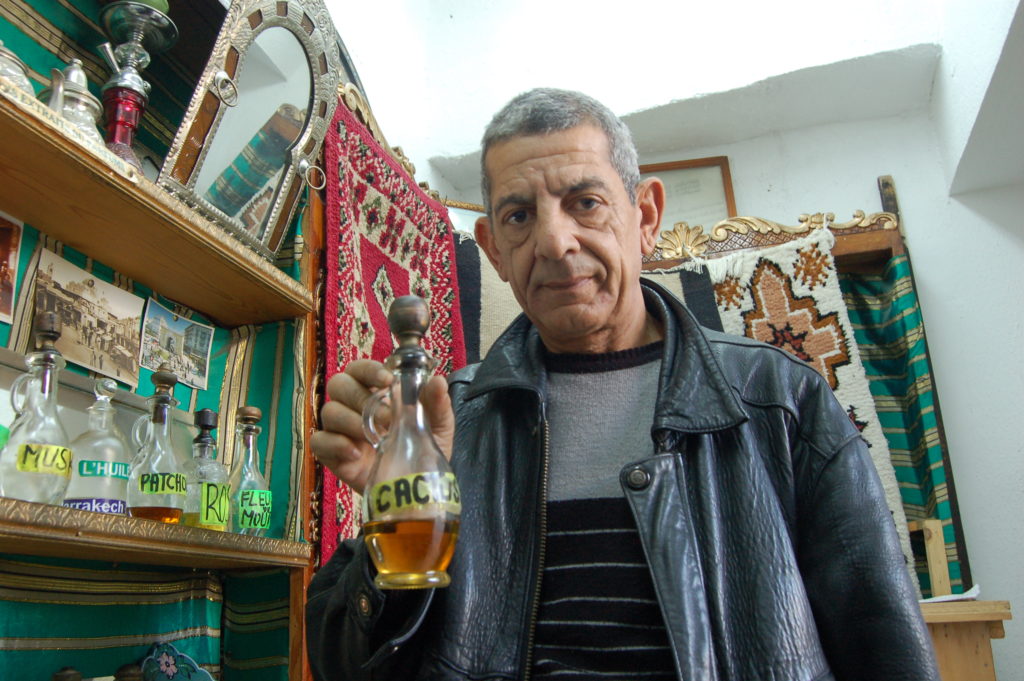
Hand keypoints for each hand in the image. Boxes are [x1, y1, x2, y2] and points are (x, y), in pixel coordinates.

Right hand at [310, 359, 454, 494]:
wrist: (415, 488)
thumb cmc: (422, 449)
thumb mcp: (438, 426)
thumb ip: (437, 403)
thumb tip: (437, 381)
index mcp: (376, 392)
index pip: (360, 369)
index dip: (369, 370)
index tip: (388, 380)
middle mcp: (354, 406)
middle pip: (339, 384)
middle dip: (361, 397)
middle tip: (388, 418)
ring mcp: (341, 430)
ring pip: (329, 411)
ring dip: (351, 421)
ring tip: (375, 439)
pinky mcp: (332, 454)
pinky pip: (319, 441)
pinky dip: (336, 444)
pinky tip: (356, 453)